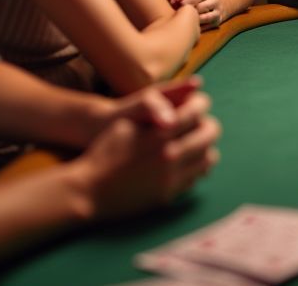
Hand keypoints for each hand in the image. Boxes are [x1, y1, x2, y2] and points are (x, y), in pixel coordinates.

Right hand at [79, 79, 221, 217]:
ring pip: (208, 159)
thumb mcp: (126, 126)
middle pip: (208, 135)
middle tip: (205, 124)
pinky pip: (194, 179)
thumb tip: (179, 110)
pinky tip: (186, 164)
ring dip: (206, 148)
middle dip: (210, 125)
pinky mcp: (168, 194)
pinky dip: (195, 169)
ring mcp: (171, 177)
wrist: (88, 190)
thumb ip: (154, 115)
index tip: (201, 103)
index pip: (195, 113)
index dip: (201, 103)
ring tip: (198, 145)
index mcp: (159, 134)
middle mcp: (170, 155)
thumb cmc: (104, 153)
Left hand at [172, 0, 223, 25]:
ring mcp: (216, 2)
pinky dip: (197, 19)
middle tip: (175, 8)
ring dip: (189, 12)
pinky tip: (191, 19)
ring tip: (181, 14)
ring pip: (200, 8)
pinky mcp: (218, 14)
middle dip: (183, 3)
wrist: (214, 2)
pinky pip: (206, 18)